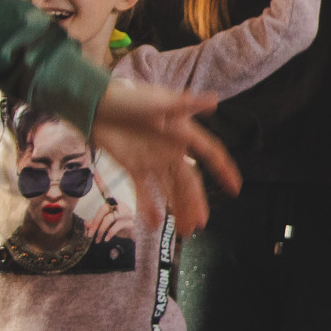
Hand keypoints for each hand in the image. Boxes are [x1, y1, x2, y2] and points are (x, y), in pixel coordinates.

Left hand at [89, 81, 241, 238]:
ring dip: (177, 209)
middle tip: (201, 224)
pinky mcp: (133, 166)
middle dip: (196, 203)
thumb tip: (214, 100)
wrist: (95, 105)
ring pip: (170, 190)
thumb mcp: (159, 102)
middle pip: (188, 181)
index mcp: (183, 134)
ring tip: (184, 231)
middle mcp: (171, 151)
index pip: (209, 155)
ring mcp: (153, 160)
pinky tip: (154, 223)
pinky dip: (149, 206)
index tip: (234, 188)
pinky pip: (144, 190)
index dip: (223, 171)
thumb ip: (186, 104)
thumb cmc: (130, 98)